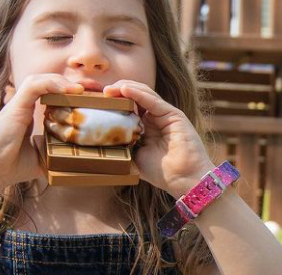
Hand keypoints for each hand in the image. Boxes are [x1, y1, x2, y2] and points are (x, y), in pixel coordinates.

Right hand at [0, 74, 84, 187]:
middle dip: (73, 83)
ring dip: (65, 80)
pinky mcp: (15, 106)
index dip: (72, 93)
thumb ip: (57, 151)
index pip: (53, 95)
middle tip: (95, 88)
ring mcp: (19, 104)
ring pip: (42, 79)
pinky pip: (34, 85)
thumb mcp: (44, 157)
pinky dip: (53, 84)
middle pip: (50, 83)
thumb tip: (81, 158)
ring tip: (84, 88)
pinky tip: (71, 90)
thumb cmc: (13, 166)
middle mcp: (25, 106)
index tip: (92, 98)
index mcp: (31, 115)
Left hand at [103, 81, 214, 197]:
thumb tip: (101, 142)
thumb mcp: (134, 158)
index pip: (128, 107)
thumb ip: (123, 147)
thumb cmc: (162, 173)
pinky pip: (153, 100)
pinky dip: (137, 93)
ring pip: (143, 93)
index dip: (113, 103)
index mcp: (146, 128)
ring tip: (108, 90)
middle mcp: (156, 118)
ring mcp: (165, 115)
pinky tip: (124, 90)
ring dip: (124, 88)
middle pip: (134, 96)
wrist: (184, 180)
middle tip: (100, 94)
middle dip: (116, 92)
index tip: (96, 103)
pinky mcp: (173, 114)